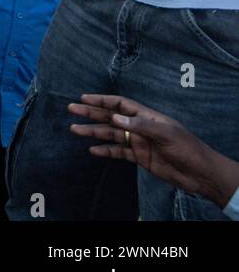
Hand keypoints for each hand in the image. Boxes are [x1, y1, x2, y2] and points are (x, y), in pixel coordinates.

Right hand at [68, 94, 238, 207]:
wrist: (199, 173)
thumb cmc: (187, 148)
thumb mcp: (166, 133)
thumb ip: (140, 125)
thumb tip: (115, 116)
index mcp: (147, 117)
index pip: (120, 104)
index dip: (102, 100)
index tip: (84, 98)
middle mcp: (140, 127)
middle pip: (111, 117)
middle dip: (91, 113)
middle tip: (72, 109)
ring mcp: (139, 142)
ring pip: (111, 134)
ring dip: (93, 132)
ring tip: (75, 129)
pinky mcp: (140, 157)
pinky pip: (118, 152)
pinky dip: (105, 151)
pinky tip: (92, 150)